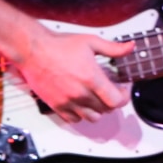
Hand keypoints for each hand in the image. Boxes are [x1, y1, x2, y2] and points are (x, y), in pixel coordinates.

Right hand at [4, 25, 133, 122]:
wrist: (33, 51)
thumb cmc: (58, 46)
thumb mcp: (90, 42)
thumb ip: (113, 48)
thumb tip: (129, 47)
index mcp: (91, 78)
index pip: (116, 101)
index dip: (124, 97)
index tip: (123, 89)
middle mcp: (80, 93)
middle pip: (106, 110)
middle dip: (112, 100)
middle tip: (111, 90)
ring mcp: (68, 102)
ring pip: (92, 118)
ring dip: (98, 109)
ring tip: (97, 97)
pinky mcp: (56, 106)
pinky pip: (74, 120)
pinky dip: (81, 115)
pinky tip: (82, 103)